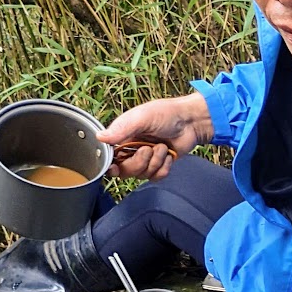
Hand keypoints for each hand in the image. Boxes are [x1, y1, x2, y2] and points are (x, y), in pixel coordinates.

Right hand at [98, 94, 213, 180]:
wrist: (191, 121)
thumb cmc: (167, 114)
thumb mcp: (142, 117)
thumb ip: (122, 128)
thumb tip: (100, 137)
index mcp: (123, 137)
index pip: (109, 157)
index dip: (111, 166)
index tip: (115, 168)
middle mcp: (131, 149)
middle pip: (125, 171)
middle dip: (139, 162)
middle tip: (148, 148)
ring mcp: (146, 159)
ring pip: (142, 175)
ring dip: (155, 162)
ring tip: (162, 147)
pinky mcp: (159, 166)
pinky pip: (156, 177)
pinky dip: (164, 168)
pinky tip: (168, 155)